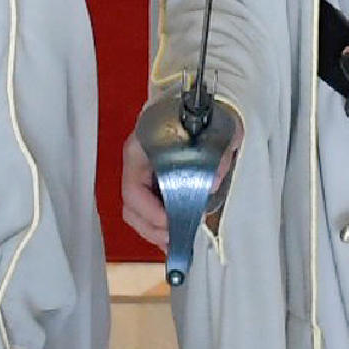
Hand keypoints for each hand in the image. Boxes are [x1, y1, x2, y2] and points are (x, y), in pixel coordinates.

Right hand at [120, 114, 243, 244]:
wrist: (203, 107)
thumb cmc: (203, 115)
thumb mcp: (215, 130)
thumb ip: (216, 154)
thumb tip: (213, 179)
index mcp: (142, 147)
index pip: (134, 189)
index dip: (150, 211)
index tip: (172, 222)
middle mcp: (137, 164)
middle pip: (132, 207)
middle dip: (153, 227)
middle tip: (177, 236)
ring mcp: (143, 175)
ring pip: (136, 213)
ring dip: (155, 231)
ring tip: (176, 241)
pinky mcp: (153, 185)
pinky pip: (147, 211)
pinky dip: (159, 227)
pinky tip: (175, 236)